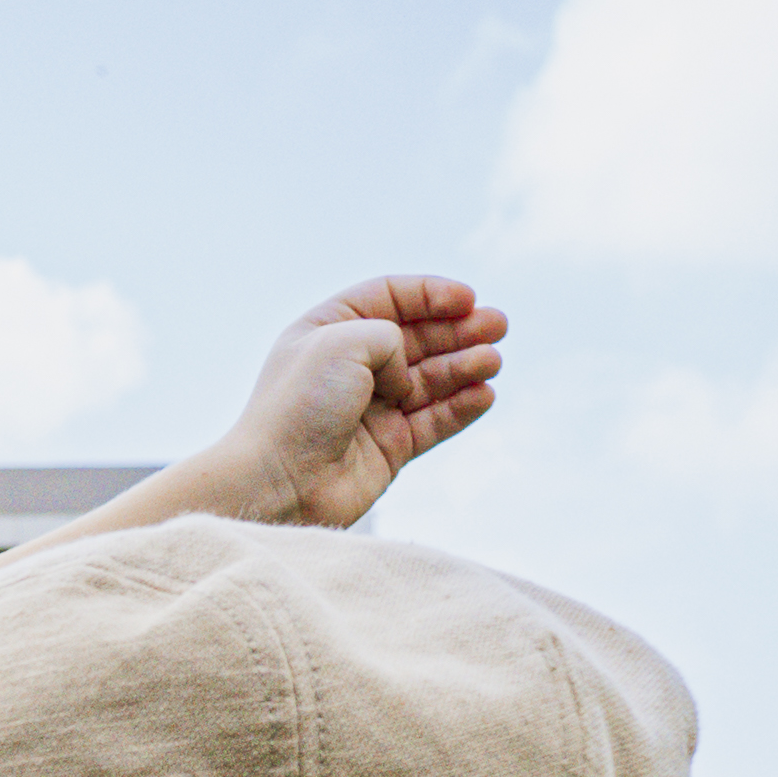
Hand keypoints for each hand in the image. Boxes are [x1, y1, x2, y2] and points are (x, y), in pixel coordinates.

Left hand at [188, 276, 505, 529]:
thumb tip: (410, 375)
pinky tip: (485, 394)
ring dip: (465, 366)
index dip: (431, 294)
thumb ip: (390, 337)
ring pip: (431, 380)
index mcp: (329, 329)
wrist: (279, 482)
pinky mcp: (389, 448)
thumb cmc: (298, 407)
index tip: (467, 299)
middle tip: (497, 326)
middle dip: (460, 330)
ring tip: (492, 361)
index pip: (390, 298)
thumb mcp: (344, 341)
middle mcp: (351, 366)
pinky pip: (434, 422)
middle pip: (417, 337)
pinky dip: (461, 407)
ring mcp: (372, 408)